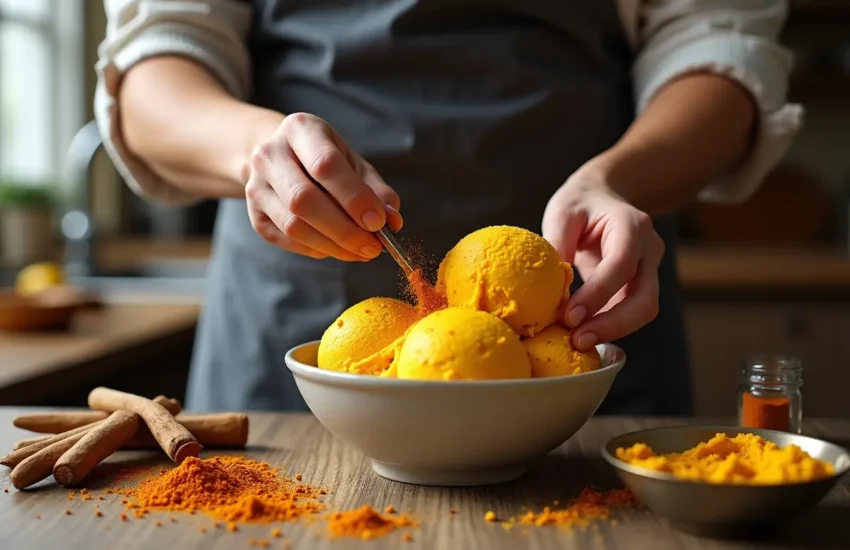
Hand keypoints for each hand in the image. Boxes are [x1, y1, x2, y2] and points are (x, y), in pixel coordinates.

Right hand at [244, 113, 402, 260]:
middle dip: (344, 230)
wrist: (281, 158)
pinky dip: (317, 250)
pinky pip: (287, 240)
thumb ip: (377, 191)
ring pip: (293, 225)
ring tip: (360, 251)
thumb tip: (392, 221)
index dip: (354, 198)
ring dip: (333, 246)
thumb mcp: (355, 164)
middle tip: (372, 247)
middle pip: (304, 200)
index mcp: (301, 129)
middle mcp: (270, 154)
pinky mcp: (254, 214)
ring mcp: (256, 185)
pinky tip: (336, 248)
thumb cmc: (326, 159)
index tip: (378, 222)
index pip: (326, 165)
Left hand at [542, 166, 664, 350]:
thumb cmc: (581, 203)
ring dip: (613, 330)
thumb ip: (557, 245)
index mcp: (632, 224)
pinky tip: (584, 333)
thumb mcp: (562, 213)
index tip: (568, 316)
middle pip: (644, 297)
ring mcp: (651, 268)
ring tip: (578, 342)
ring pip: (644, 310)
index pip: (621, 265)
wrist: (604, 197)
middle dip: (612, 325)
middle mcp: (649, 248)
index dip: (597, 295)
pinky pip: (632, 311)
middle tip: (577, 341)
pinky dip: (610, 326)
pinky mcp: (641, 284)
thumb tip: (547, 288)